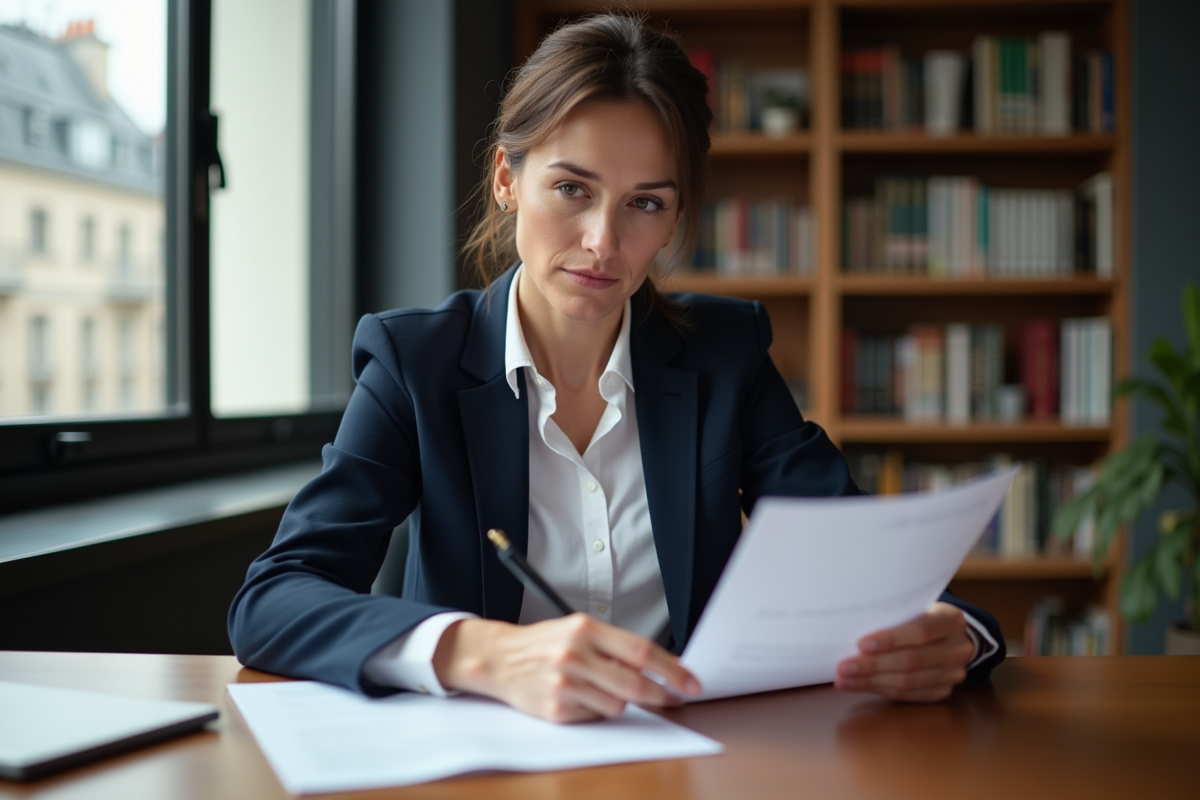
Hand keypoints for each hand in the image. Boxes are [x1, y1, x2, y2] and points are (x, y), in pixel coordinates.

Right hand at [431, 613, 701, 722]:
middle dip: (661, 694)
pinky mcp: (556, 709)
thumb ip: (615, 646)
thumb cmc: (545, 643)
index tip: (690, 681)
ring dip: (620, 700)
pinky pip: (595, 716)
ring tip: (599, 686)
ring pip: (617, 704)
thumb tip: (659, 666)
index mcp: (585, 629)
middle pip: (635, 682)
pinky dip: (596, 709)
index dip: (672, 669)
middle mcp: (574, 655)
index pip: (641, 650)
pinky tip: (580, 696)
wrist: (499, 659)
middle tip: (674, 698)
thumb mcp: (578, 629)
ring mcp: (564, 684)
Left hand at [835, 602, 974, 701]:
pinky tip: (860, 686)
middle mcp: (958, 648)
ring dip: (872, 682)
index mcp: (951, 620)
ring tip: (845, 680)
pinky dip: (881, 690)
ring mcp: (953, 673)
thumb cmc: (921, 615)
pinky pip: (909, 695)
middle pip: (912, 661)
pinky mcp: (943, 690)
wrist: (948, 634)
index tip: (860, 644)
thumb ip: (895, 615)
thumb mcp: (915, 606)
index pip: (920, 632)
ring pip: (909, 682)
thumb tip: (852, 626)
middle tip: (844, 668)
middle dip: (873, 666)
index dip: (891, 640)